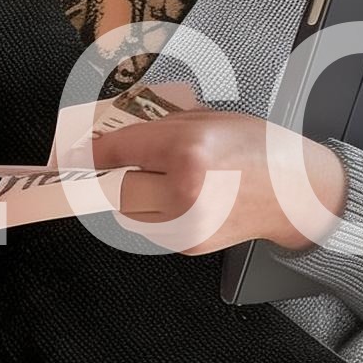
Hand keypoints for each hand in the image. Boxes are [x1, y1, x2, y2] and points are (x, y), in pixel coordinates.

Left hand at [90, 110, 347, 256]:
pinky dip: (153, 209)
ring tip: (159, 177)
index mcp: (186, 152)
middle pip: (112, 186)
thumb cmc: (255, 149)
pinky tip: (179, 195)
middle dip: (108, 174)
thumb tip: (107, 132)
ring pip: (126, 210)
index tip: (68, 151)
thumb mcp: (203, 118)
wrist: (293, 191)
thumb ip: (153, 126)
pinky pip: (150, 225)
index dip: (86, 150)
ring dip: (130, 193)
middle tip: (113, 163)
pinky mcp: (188, 244)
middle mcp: (183, 192)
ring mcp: (185, 224)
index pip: (113, 152)